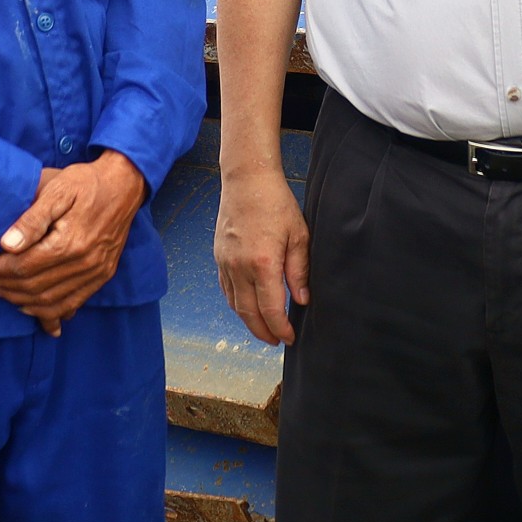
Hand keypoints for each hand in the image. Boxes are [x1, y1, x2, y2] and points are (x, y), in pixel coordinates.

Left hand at [0, 153, 147, 334]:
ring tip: (3, 290)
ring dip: (22, 301)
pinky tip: (33, 308)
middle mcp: (84, 263)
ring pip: (51, 302)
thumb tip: (7, 244)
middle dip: (5, 284)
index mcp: (70, 242)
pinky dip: (50, 312)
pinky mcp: (103, 275)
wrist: (125, 184)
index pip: (23, 267)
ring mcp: (96, 273)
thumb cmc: (87, 182)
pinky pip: (73, 304)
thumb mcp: (57, 189)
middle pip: (34, 288)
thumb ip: (32, 219)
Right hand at [214, 164, 310, 346]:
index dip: (281, 329)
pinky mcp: (219, 256)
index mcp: (263, 263)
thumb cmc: (276, 203)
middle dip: (263, 332)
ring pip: (234, 304)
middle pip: (248, 314)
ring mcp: (226, 262)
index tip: (290, 337)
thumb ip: (299, 271)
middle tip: (276, 341)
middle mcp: (240, 267)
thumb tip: (302, 300)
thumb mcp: (298, 236)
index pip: (271, 310)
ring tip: (264, 329)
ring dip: (248, 321)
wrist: (247, 180)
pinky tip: (248, 307)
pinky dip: (236, 304)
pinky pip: (226, 289)